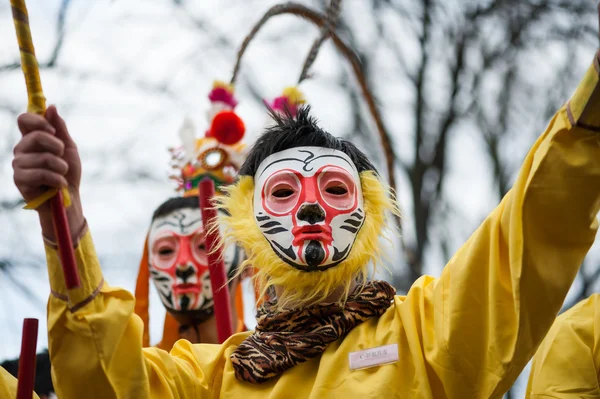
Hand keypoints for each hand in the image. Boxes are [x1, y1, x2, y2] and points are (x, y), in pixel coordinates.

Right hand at [12, 105, 84, 240]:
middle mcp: (22, 149)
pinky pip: (40, 174)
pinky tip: (59, 185)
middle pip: (34, 136)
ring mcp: (19, 165)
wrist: (69, 198)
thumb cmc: (68, 173)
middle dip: (56, 146)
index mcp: (32, 139)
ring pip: (42, 158)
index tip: (52, 130)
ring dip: (60, 167)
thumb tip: (51, 107)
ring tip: (63, 174)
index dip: (38, 121)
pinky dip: (56, 179)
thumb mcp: (68, 148)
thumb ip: (60, 128)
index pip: (24, 120)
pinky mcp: (20, 180)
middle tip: (63, 156)